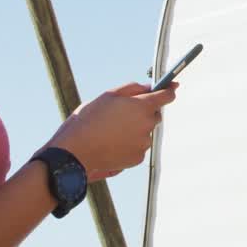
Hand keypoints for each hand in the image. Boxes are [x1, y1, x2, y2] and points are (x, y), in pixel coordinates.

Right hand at [46, 82, 177, 177]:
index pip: (166, 96)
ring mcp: (143, 143)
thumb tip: (148, 88)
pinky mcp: (137, 158)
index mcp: (142, 107)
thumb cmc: (88, 120)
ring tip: (112, 130)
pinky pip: (138, 146)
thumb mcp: (108, 96)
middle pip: (155, 115)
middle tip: (124, 112)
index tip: (171, 87)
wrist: (75, 152)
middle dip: (145, 112)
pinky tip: (112, 142)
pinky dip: (130, 144)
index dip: (168, 90)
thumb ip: (132, 88)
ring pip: (145, 132)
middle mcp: (147, 125)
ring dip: (136, 129)